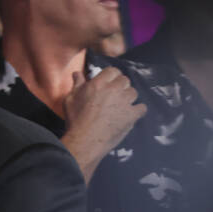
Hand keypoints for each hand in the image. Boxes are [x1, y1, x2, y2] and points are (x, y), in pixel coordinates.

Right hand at [61, 66, 144, 181]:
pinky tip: (131, 114)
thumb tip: (77, 73)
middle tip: (114, 96)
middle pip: (125, 80)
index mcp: (99, 83)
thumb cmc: (75, 120)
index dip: (112, 76)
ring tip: (121, 106)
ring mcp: (125, 102)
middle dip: (120, 86)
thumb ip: (76, 85)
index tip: (109, 83)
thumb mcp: (70, 100)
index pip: (113, 71)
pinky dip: (137, 110)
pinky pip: (142, 108)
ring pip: (133, 93)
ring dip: (128, 98)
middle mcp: (114, 89)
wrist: (84, 141)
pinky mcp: (132, 115)